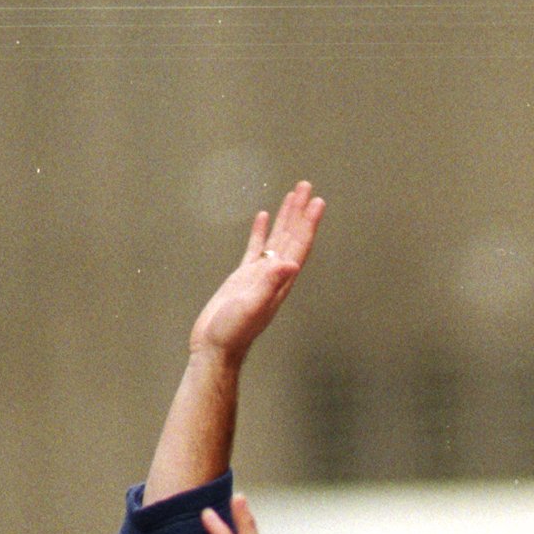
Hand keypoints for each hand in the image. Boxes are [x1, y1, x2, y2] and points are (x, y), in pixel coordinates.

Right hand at [189, 184, 323, 360]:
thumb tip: (290, 263)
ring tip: (292, 195)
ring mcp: (259, 276)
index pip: (299, 245)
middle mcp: (274, 276)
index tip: (318, 202)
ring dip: (285, 217)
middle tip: (307, 186)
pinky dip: (260, 231)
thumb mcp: (252, 307)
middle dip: (300, 211)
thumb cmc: (233, 332)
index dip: (309, 223)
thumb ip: (270, 285)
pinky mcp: (243, 278)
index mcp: (280, 281)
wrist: (215, 347)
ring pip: (276, 239)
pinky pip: (255, 248)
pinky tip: (263, 217)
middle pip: (292, 236)